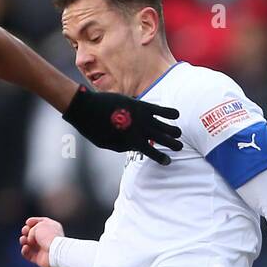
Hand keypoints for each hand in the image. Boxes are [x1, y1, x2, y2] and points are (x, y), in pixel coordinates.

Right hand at [20, 216, 62, 266]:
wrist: (54, 251)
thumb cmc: (48, 236)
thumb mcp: (38, 226)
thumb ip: (31, 230)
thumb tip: (29, 239)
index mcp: (52, 227)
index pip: (41, 222)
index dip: (33, 222)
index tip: (27, 222)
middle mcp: (47, 238)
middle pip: (33, 233)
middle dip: (26, 231)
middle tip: (24, 231)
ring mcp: (43, 248)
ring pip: (29, 244)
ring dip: (24, 240)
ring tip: (24, 240)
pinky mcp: (39, 258)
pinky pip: (28, 254)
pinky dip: (25, 251)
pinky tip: (25, 247)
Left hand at [62, 86, 181, 162]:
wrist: (87, 108)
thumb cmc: (94, 129)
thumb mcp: (108, 144)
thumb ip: (123, 146)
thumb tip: (135, 146)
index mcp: (132, 142)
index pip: (152, 153)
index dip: (162, 159)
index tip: (168, 161)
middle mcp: (140, 130)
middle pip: (163, 139)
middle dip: (173, 144)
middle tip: (179, 147)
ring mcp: (141, 117)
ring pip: (164, 125)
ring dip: (173, 130)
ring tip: (178, 133)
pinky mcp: (140, 105)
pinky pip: (159, 109)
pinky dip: (169, 112)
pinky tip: (176, 114)